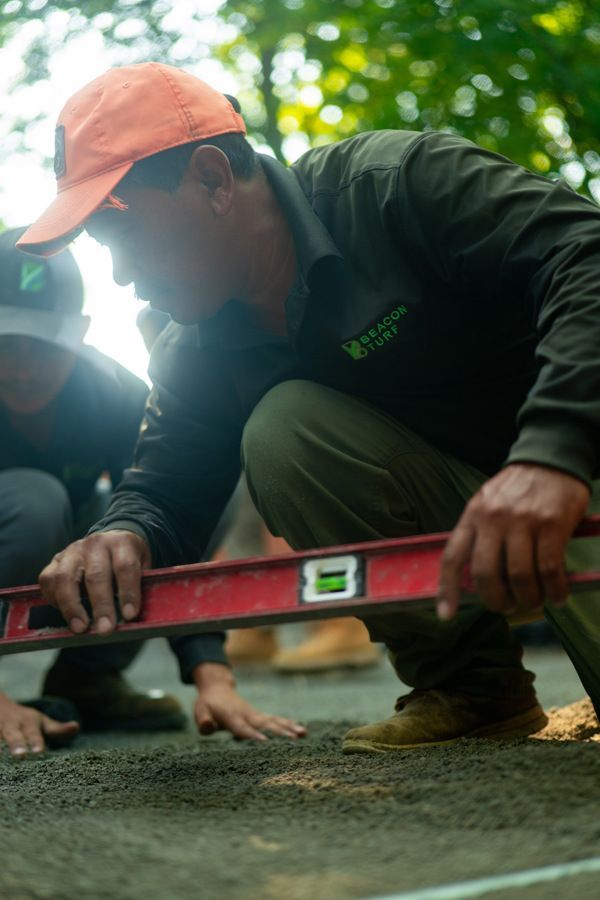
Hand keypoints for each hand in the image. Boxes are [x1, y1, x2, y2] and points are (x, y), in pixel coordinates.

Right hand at [0, 693, 79, 757]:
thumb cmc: (25, 721)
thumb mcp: (41, 722)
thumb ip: (57, 728)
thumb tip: (76, 727)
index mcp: (27, 722)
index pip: (32, 732)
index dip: (36, 742)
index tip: (40, 753)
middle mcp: (10, 725)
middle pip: (12, 734)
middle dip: (16, 744)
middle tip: (21, 756)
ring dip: (1, 749)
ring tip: (3, 765)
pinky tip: (0, 770)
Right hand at [39, 530, 150, 634]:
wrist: (111, 540)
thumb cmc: (127, 560)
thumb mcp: (143, 566)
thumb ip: (140, 587)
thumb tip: (134, 617)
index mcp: (121, 543)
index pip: (125, 567)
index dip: (128, 592)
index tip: (129, 615)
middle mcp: (95, 544)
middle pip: (96, 575)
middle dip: (101, 605)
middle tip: (105, 629)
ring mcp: (72, 551)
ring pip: (66, 578)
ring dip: (72, 607)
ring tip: (80, 628)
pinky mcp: (55, 560)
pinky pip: (48, 581)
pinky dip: (54, 600)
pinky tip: (66, 615)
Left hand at [192, 663, 306, 741]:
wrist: (218, 688)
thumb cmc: (208, 704)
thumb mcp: (200, 711)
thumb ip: (203, 720)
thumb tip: (208, 728)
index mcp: (232, 717)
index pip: (243, 728)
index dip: (253, 735)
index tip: (266, 743)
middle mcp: (247, 715)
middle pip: (265, 725)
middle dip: (279, 733)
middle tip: (294, 740)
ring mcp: (255, 715)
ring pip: (274, 722)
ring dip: (288, 728)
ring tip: (303, 734)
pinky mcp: (260, 716)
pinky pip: (276, 720)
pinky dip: (289, 724)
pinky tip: (302, 730)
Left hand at [438, 463, 589, 619]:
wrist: (551, 458)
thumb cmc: (517, 488)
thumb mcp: (486, 504)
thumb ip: (479, 535)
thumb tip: (474, 579)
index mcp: (472, 515)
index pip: (452, 557)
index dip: (447, 590)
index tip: (445, 615)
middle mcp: (493, 519)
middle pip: (485, 573)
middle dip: (495, 600)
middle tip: (506, 606)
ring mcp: (522, 521)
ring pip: (519, 576)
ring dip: (528, 598)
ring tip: (534, 601)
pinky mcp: (551, 524)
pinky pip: (550, 568)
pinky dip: (554, 590)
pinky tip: (557, 595)